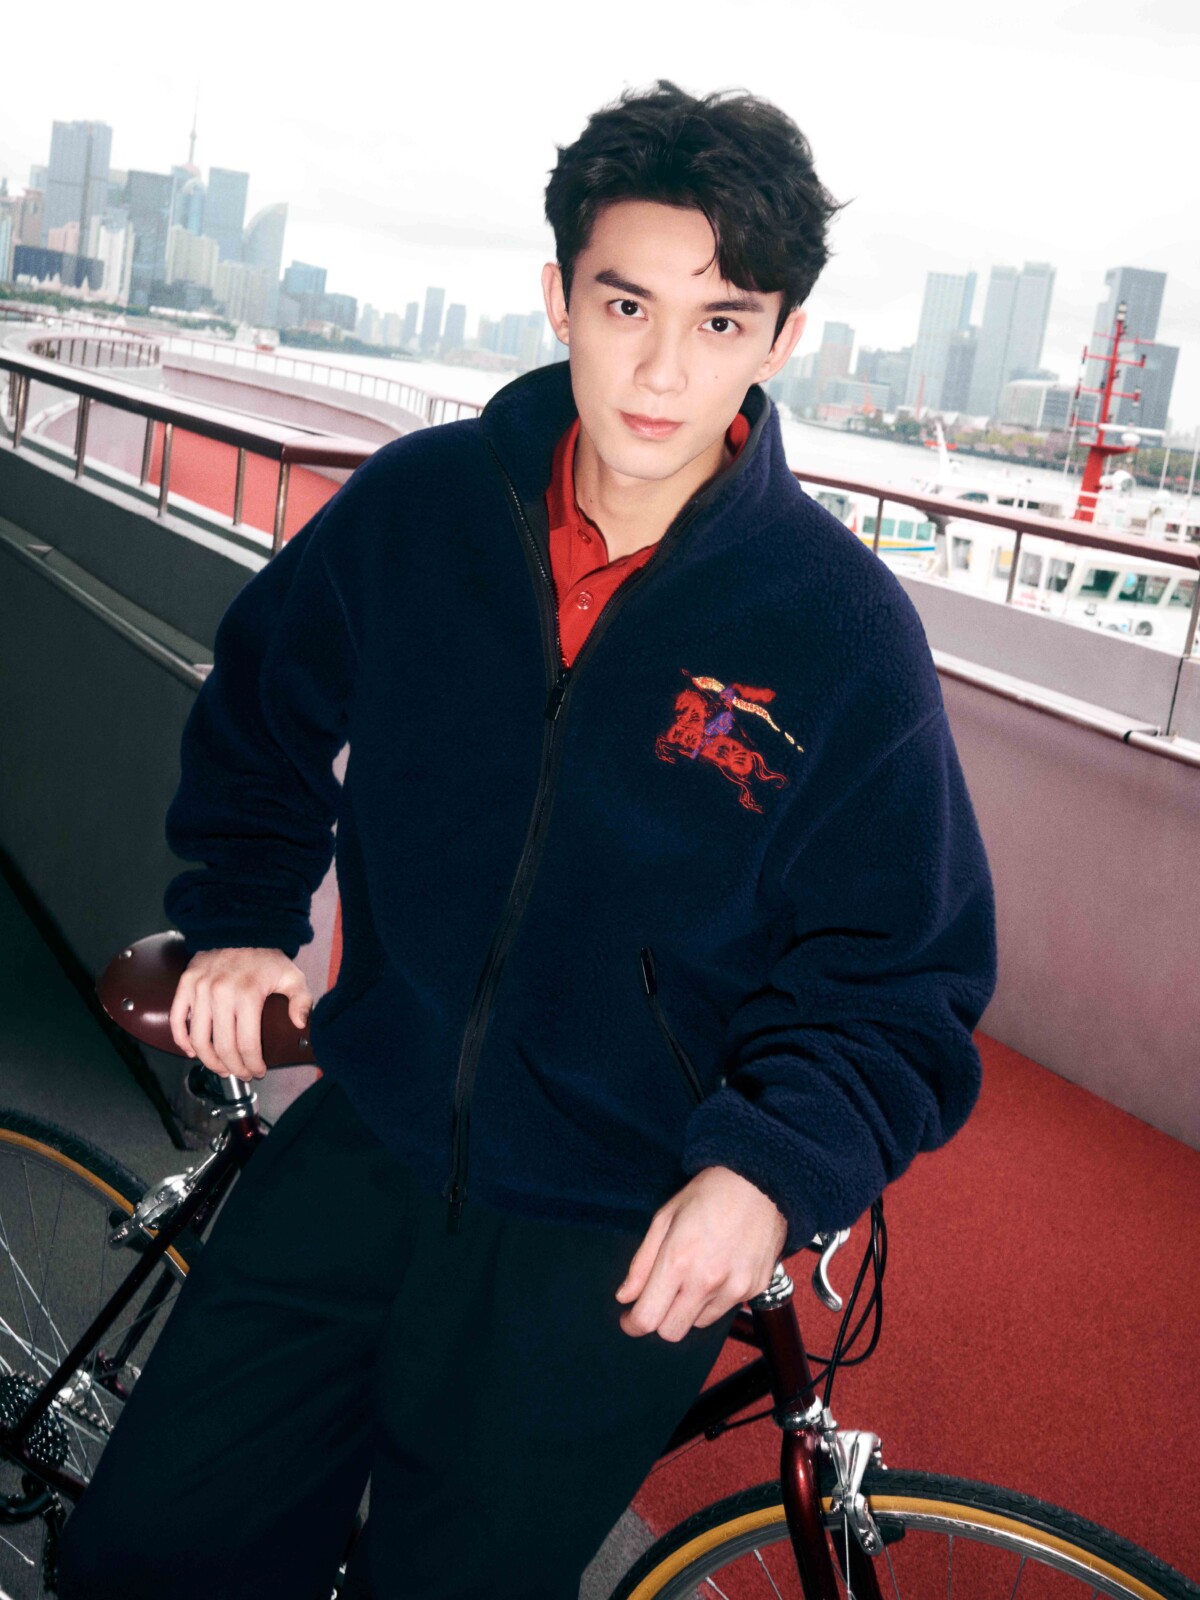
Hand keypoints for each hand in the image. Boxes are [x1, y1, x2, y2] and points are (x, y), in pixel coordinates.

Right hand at [168, 948, 311, 1081]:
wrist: (239, 928)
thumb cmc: (265, 956)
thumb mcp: (292, 975)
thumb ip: (301, 1000)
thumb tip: (300, 1023)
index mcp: (248, 994)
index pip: (246, 1043)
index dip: (252, 1064)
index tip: (257, 1071)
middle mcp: (221, 992)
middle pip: (222, 1046)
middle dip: (233, 1068)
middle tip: (241, 1074)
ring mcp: (200, 989)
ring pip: (198, 1039)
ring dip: (209, 1060)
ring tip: (221, 1068)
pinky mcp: (185, 984)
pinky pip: (178, 1020)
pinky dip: (182, 1040)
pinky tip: (193, 1051)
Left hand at [615, 1166, 787, 1341]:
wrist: (760, 1183)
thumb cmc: (707, 1194)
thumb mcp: (664, 1218)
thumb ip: (642, 1263)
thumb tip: (625, 1297)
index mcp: (678, 1260)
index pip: (648, 1318)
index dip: (633, 1324)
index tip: (630, 1319)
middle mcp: (706, 1280)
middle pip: (672, 1331)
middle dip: (660, 1319)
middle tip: (660, 1297)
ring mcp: (734, 1288)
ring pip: (698, 1323)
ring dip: (689, 1308)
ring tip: (695, 1274)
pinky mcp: (754, 1289)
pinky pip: (726, 1310)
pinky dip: (715, 1299)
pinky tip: (719, 1270)